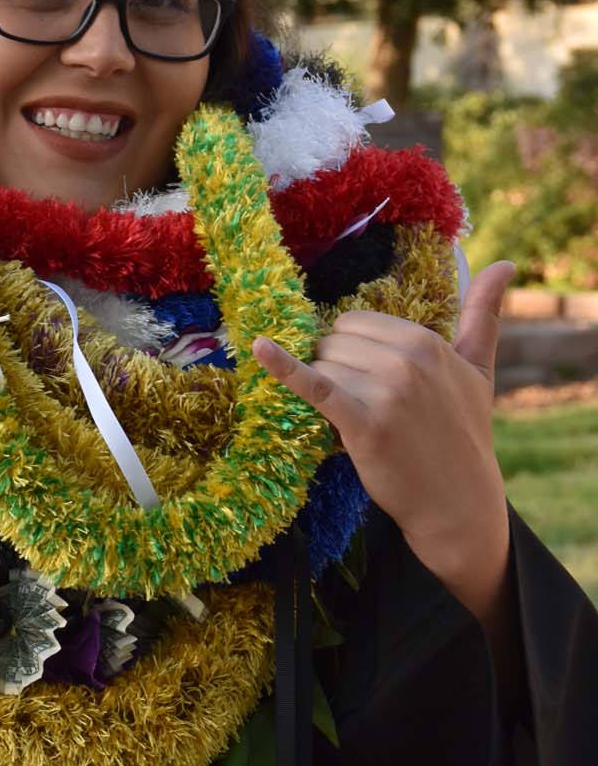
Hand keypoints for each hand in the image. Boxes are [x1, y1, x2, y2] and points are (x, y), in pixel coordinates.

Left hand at [251, 261, 516, 625]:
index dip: (352, 352)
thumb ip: (484, 313)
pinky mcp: (363, 424)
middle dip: (338, 369)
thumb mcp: (479, 369)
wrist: (459, 503)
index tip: (373, 380)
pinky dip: (284, 367)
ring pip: (322, 366)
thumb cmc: (465, 433)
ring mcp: (385, 391)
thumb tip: (506, 263)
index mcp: (426, 341)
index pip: (354, 322)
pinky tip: (260, 348)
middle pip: (332, 342)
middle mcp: (406, 360)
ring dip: (329, 392)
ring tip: (361, 421)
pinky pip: (315, 386)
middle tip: (369, 406)